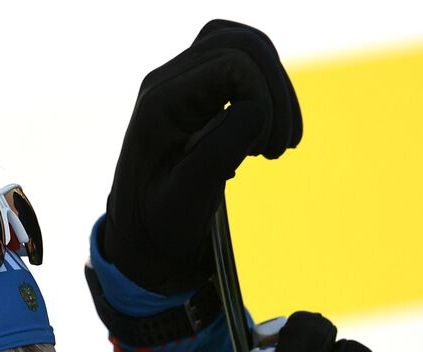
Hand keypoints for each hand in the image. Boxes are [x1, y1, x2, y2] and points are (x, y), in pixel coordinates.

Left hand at [100, 21, 301, 295]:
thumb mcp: (186, 198)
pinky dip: (269, 95)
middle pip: (240, 43)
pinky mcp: (198, 93)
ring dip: (276, 91)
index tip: (267, 152)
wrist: (144, 237)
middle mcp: (168, 82)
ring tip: (276, 144)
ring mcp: (182, 83)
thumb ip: (217, 151)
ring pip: (245, 48)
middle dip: (276, 90)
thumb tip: (256, 108)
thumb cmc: (160, 224)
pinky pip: (244, 66)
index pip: (232, 64)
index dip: (265, 99)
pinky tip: (267, 137)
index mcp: (160, 103)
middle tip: (278, 147)